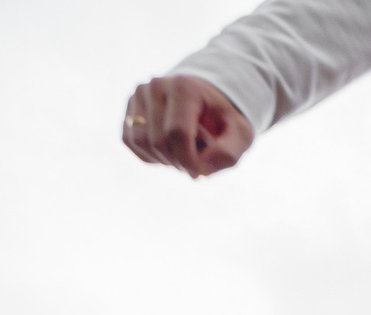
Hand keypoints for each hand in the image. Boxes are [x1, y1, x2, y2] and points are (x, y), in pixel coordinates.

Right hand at [122, 76, 253, 177]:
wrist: (207, 100)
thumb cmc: (224, 118)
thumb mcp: (240, 133)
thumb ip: (228, 153)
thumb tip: (201, 170)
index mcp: (184, 87)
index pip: (177, 133)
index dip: (188, 160)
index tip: (201, 172)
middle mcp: (156, 86)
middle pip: (158, 141)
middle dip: (178, 161)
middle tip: (196, 161)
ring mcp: (139, 96)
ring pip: (141, 143)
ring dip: (164, 159)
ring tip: (184, 151)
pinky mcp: (130, 109)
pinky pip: (131, 142)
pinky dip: (151, 155)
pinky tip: (170, 149)